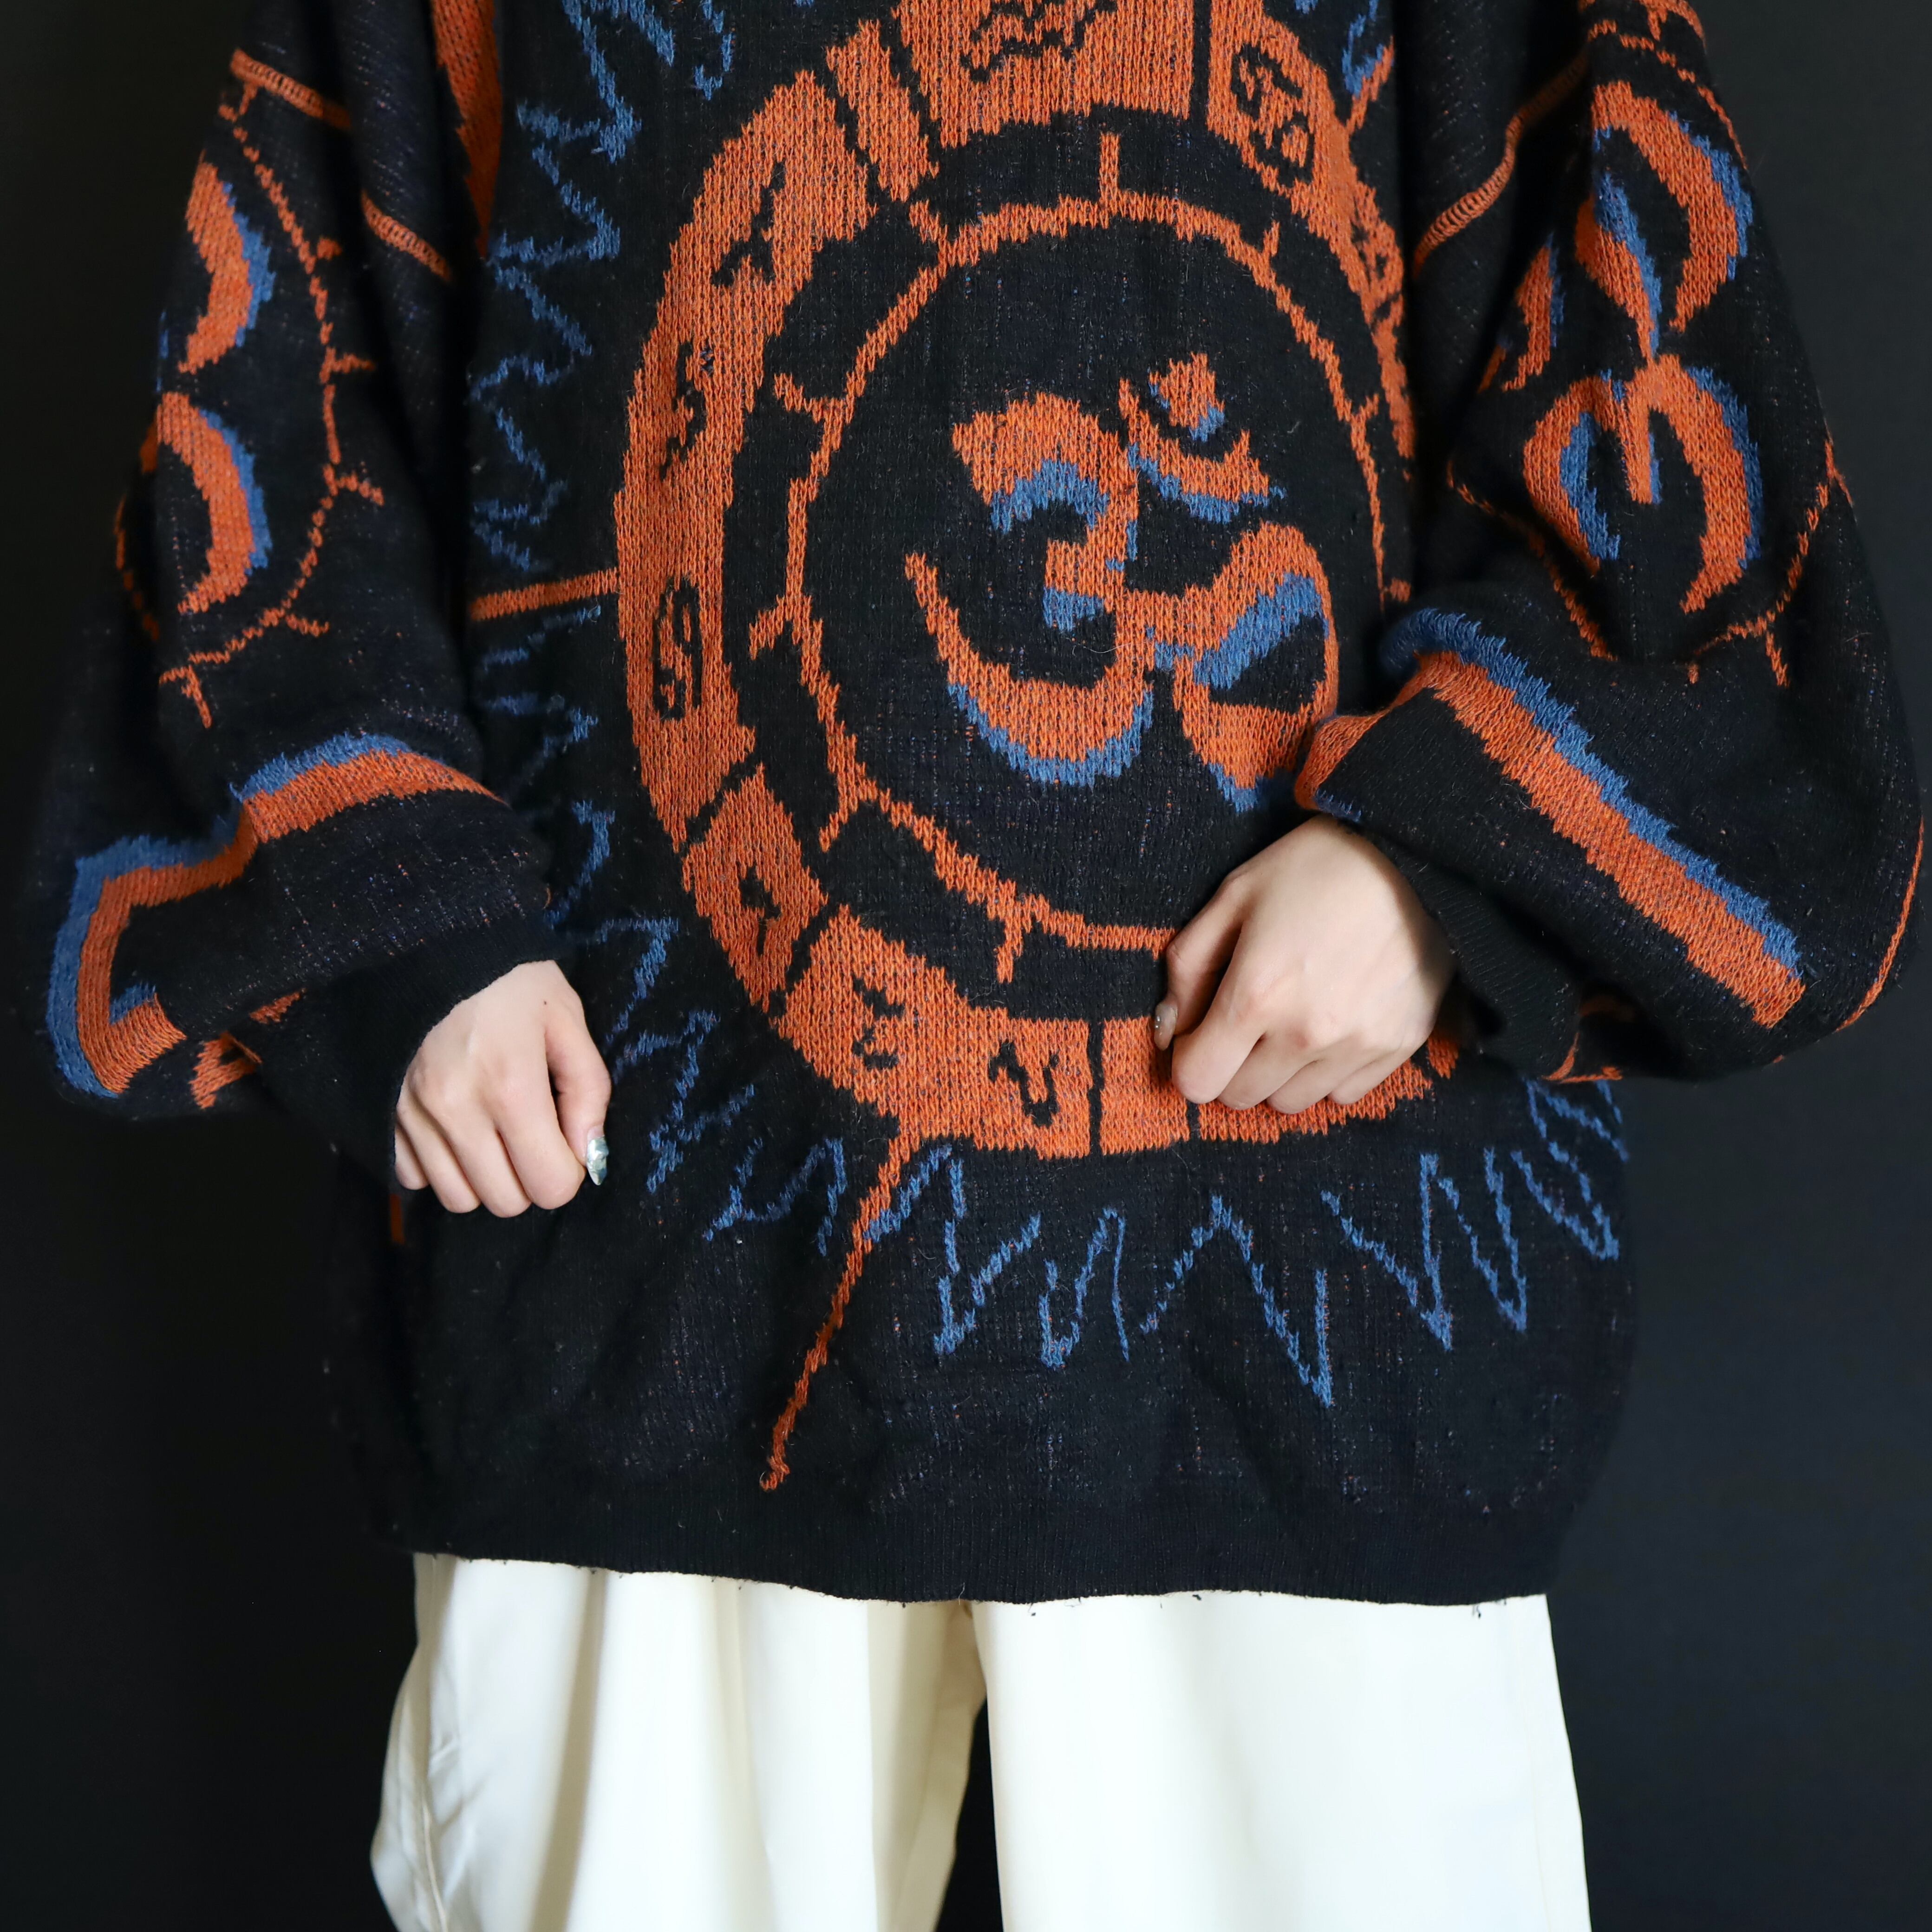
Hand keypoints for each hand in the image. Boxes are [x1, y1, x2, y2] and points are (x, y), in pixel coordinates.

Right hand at [393, 960, 611, 1215]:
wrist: (427, 935)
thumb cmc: (509, 975)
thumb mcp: (566, 1017)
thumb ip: (588, 1090)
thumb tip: (591, 1156)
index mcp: (511, 1086)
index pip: (550, 1185)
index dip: (568, 1170)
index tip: (567, 1139)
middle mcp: (456, 1110)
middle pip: (504, 1201)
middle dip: (529, 1178)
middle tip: (533, 1135)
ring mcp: (411, 1115)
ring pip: (457, 1198)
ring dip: (484, 1178)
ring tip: (494, 1132)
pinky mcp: (383, 1113)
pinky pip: (413, 1177)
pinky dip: (439, 1167)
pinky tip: (455, 1129)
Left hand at [1156, 816, 1454, 1113]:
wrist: (1419, 854)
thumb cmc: (1317, 866)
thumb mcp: (1234, 896)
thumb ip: (1189, 967)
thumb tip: (1170, 1028)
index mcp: (1256, 994)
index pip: (1197, 1081)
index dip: (1190, 1058)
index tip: (1202, 1031)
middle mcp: (1306, 1034)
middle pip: (1240, 1096)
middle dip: (1230, 1065)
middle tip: (1246, 1020)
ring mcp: (1356, 1046)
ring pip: (1291, 1102)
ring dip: (1278, 1073)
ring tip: (1292, 1020)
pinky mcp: (1398, 1047)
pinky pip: (1343, 1093)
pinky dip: (1328, 1071)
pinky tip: (1333, 1024)